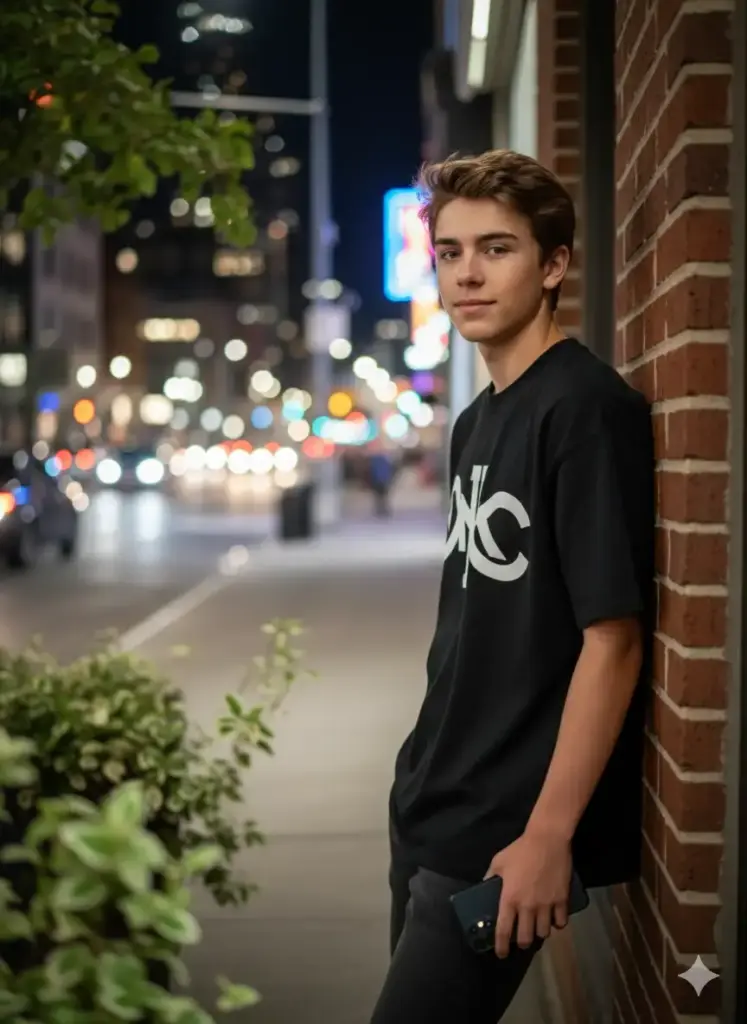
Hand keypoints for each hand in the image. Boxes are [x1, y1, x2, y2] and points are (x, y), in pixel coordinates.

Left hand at [483, 829, 572, 957]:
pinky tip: (554, 919)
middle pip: (526, 938)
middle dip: (523, 943)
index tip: (501, 954)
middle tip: (522, 939)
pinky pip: (561, 922)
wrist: (547, 840)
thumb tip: (485, 886)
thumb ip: (490, 877)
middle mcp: (528, 907)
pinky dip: (557, 923)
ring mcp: (546, 905)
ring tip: (538, 927)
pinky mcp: (562, 901)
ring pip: (544, 933)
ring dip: (540, 932)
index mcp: (509, 899)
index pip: (504, 930)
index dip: (501, 946)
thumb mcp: (499, 862)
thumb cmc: (520, 850)